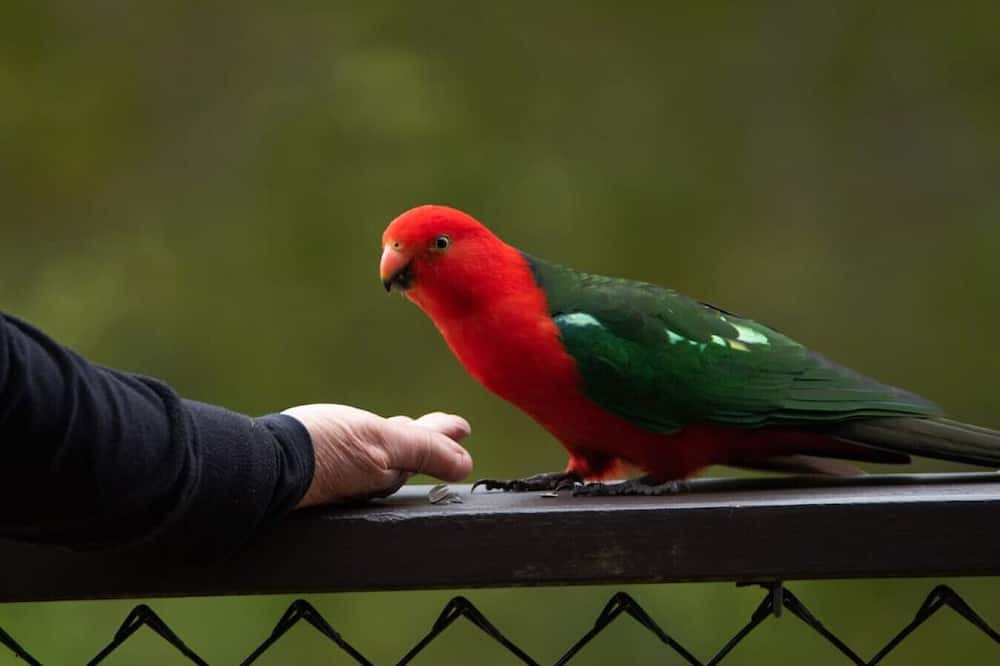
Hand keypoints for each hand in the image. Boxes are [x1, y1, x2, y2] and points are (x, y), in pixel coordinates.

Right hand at [281, 404, 472, 506]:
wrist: (262, 463)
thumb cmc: (322, 450)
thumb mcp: (382, 441)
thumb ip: (426, 449)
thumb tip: (465, 463)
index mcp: (391, 467)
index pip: (427, 449)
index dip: (445, 436)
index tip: (462, 427)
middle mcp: (370, 473)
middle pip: (407, 452)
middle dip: (428, 438)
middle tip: (448, 428)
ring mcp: (345, 470)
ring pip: (383, 452)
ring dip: (402, 439)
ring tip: (413, 428)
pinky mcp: (320, 466)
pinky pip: (357, 452)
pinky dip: (371, 441)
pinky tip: (360, 438)